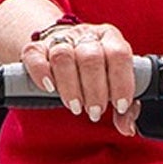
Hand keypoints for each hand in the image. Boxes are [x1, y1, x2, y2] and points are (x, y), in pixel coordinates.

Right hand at [21, 20, 139, 134]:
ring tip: (76, 106)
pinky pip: (35, 56)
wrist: (64, 50)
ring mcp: (60, 39)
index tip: (119, 106)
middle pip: (90, 58)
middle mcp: (86, 35)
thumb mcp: (115, 84)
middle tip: (95, 112)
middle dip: (95, 91)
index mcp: (110, 38)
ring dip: (70, 87)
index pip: (119, 54)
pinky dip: (41, 73)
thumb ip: (127, 107)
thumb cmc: (97, 72)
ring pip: (63, 57)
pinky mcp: (36, 48)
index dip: (121, 82)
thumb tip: (127, 128)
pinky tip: (50, 89)